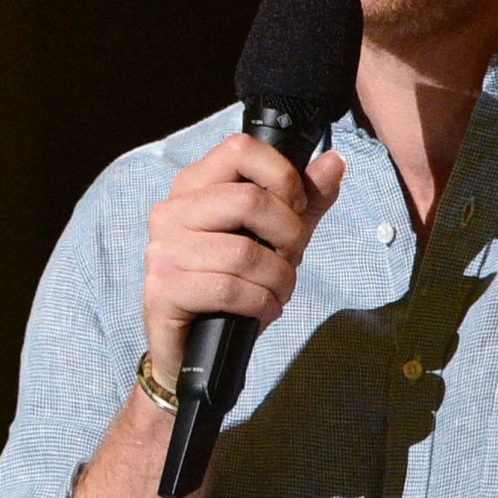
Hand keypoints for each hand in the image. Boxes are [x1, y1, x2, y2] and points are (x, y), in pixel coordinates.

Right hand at [141, 135, 346, 391]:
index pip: (240, 149)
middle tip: (291, 260)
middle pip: (249, 201)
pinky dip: (259, 304)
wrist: (195, 349)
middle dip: (289, 236)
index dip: (282, 175)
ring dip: (278, 280)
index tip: (296, 208)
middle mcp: (171, 211)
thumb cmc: (232, 286)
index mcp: (194, 187)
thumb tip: (334, 162)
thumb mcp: (276, 239)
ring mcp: (162, 250)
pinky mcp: (163, 288)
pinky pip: (229, 288)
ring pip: (245, 252)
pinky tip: (261, 310)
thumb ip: (305, 201)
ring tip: (277, 292)